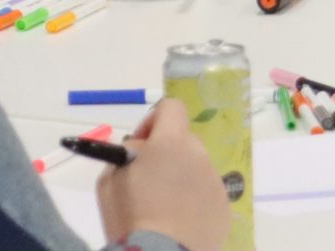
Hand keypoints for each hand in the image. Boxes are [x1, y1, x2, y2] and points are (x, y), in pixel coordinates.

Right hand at [97, 98, 230, 250]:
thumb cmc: (130, 217)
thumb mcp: (110, 180)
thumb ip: (125, 154)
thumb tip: (140, 150)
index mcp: (172, 142)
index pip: (171, 108)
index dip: (153, 122)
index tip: (140, 147)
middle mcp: (199, 156)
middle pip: (184, 142)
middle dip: (166, 155)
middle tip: (147, 183)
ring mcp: (215, 183)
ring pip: (196, 170)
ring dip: (180, 180)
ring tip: (163, 211)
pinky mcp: (224, 209)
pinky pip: (207, 196)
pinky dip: (193, 204)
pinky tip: (178, 225)